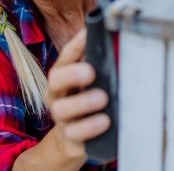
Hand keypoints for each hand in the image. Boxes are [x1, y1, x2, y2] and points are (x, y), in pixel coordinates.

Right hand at [45, 28, 110, 159]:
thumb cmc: (87, 101)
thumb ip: (99, 64)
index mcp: (63, 77)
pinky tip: (105, 121)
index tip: (88, 34)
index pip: (66, 57)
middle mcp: (57, 95)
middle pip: (56, 80)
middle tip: (91, 71)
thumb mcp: (91, 83)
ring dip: (83, 102)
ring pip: (63, 109)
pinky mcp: (70, 138)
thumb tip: (118, 40)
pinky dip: (89, 127)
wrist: (74, 140)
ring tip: (103, 98)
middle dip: (73, 74)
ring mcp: (62, 118)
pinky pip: (75, 134)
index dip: (75, 45)